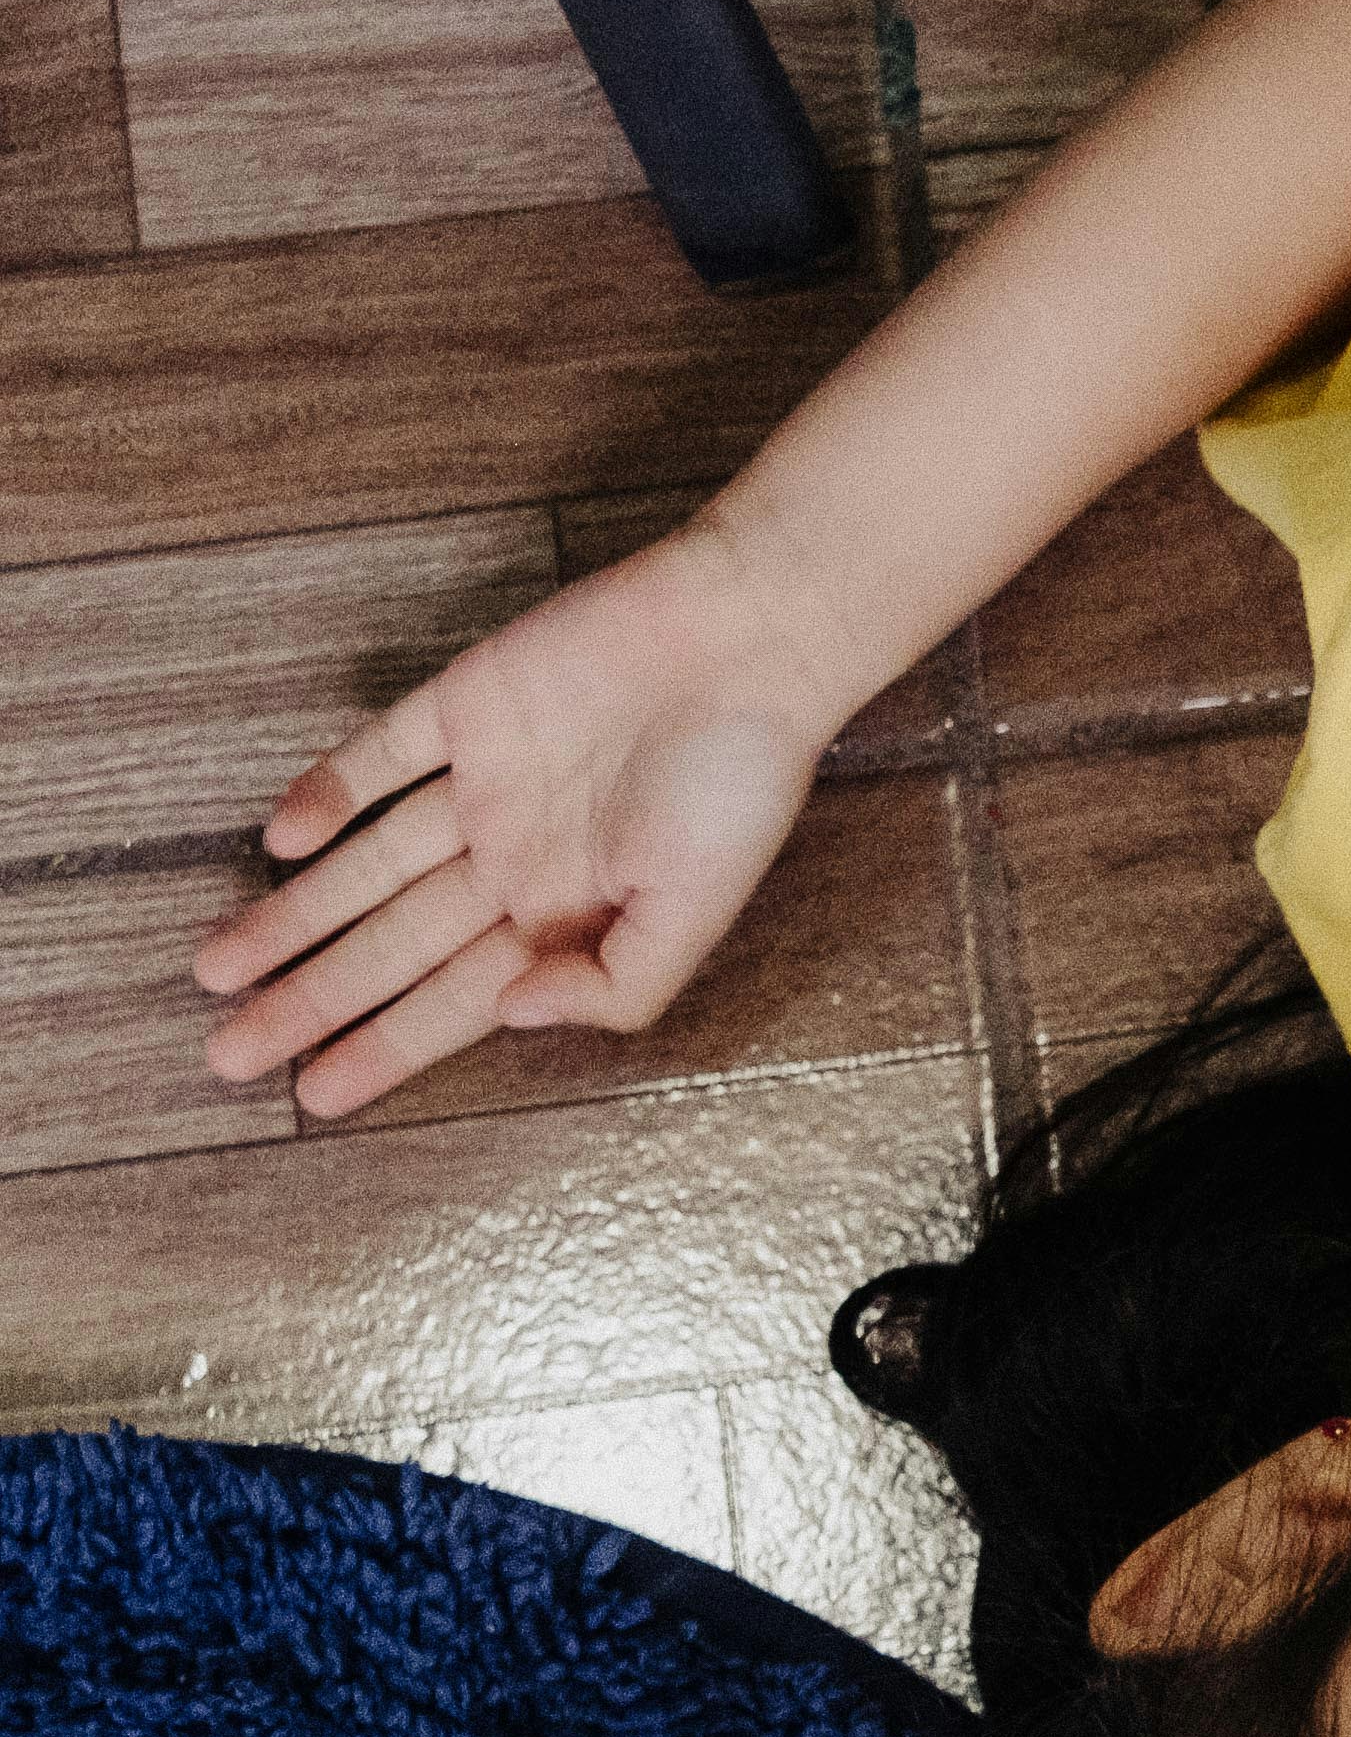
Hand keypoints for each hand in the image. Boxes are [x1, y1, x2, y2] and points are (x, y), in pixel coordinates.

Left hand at [191, 524, 852, 1117]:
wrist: (748, 637)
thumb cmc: (740, 779)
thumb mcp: (700, 910)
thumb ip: (618, 984)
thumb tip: (511, 1017)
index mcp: (572, 914)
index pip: (455, 999)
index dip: (384, 1048)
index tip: (312, 1100)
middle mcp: (518, 858)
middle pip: (390, 945)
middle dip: (310, 1002)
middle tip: (227, 1055)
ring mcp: (487, 785)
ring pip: (367, 865)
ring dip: (291, 914)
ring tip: (216, 968)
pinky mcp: (468, 708)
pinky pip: (382, 756)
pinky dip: (329, 791)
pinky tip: (278, 838)